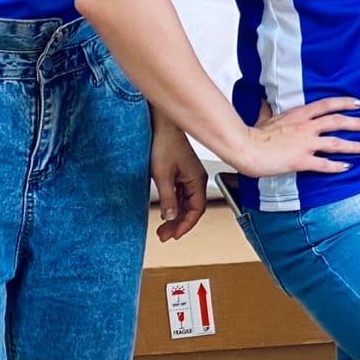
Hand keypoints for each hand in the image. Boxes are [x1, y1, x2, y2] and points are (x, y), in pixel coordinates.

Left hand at [150, 118, 208, 242]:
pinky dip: (173, 204)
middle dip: (179, 224)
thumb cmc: (165, 142)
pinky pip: (180, 193)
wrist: (162, 123)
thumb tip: (170, 217)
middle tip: (165, 235)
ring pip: (186, 202)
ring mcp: (188, 175)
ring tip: (163, 226)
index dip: (186, 225)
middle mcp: (196, 178)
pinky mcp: (181, 171)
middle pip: (192, 208)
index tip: (174, 235)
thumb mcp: (163, 175)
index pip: (196, 210)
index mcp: (197, 180)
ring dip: (175, 215)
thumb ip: (168, 199)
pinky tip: (165, 209)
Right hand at [234, 97, 359, 177]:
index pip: (326, 105)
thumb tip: (264, 102)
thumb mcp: (264, 117)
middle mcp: (306, 127)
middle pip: (337, 121)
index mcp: (298, 115)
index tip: (357, 103)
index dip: (344, 103)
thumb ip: (268, 110)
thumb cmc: (252, 134)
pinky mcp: (302, 160)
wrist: (245, 148)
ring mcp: (305, 143)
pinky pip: (324, 163)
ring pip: (336, 142)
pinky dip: (337, 166)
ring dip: (353, 145)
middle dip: (356, 123)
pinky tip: (347, 167)